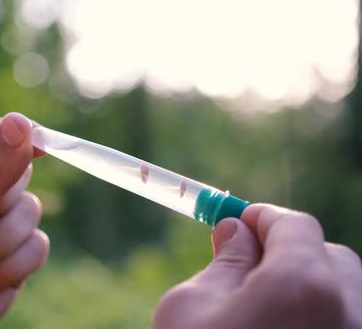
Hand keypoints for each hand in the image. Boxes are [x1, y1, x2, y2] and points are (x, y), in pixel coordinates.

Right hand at [154, 204, 361, 328]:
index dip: (263, 218)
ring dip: (308, 287)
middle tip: (248, 262)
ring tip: (263, 303)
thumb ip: (222, 262)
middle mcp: (347, 311)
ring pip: (344, 294)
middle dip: (290, 252)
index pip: (295, 225)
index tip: (238, 219)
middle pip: (329, 258)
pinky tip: (281, 327)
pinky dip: (318, 316)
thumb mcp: (189, 307)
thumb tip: (233, 231)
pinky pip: (343, 322)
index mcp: (301, 285)